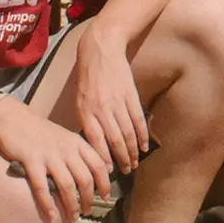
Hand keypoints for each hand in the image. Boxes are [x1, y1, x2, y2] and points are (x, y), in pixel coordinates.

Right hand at [0, 99, 114, 222]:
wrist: (13, 119)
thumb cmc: (39, 130)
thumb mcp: (65, 137)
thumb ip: (79, 152)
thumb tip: (96, 171)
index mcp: (77, 142)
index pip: (99, 165)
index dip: (105, 183)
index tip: (106, 196)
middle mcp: (67, 149)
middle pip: (85, 178)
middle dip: (89, 199)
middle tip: (87, 211)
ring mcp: (49, 155)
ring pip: (67, 185)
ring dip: (72, 204)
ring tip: (73, 217)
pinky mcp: (31, 161)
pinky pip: (42, 186)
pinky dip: (48, 203)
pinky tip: (51, 215)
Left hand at [63, 27, 150, 169]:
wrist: (101, 50)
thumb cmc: (87, 77)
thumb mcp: (79, 99)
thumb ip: (86, 120)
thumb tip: (92, 143)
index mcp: (86, 111)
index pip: (96, 140)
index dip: (103, 158)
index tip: (107, 172)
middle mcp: (102, 109)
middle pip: (115, 140)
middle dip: (121, 159)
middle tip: (126, 172)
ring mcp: (118, 102)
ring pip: (128, 132)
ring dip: (133, 150)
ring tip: (135, 163)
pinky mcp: (131, 96)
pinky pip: (138, 120)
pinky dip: (142, 135)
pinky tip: (144, 146)